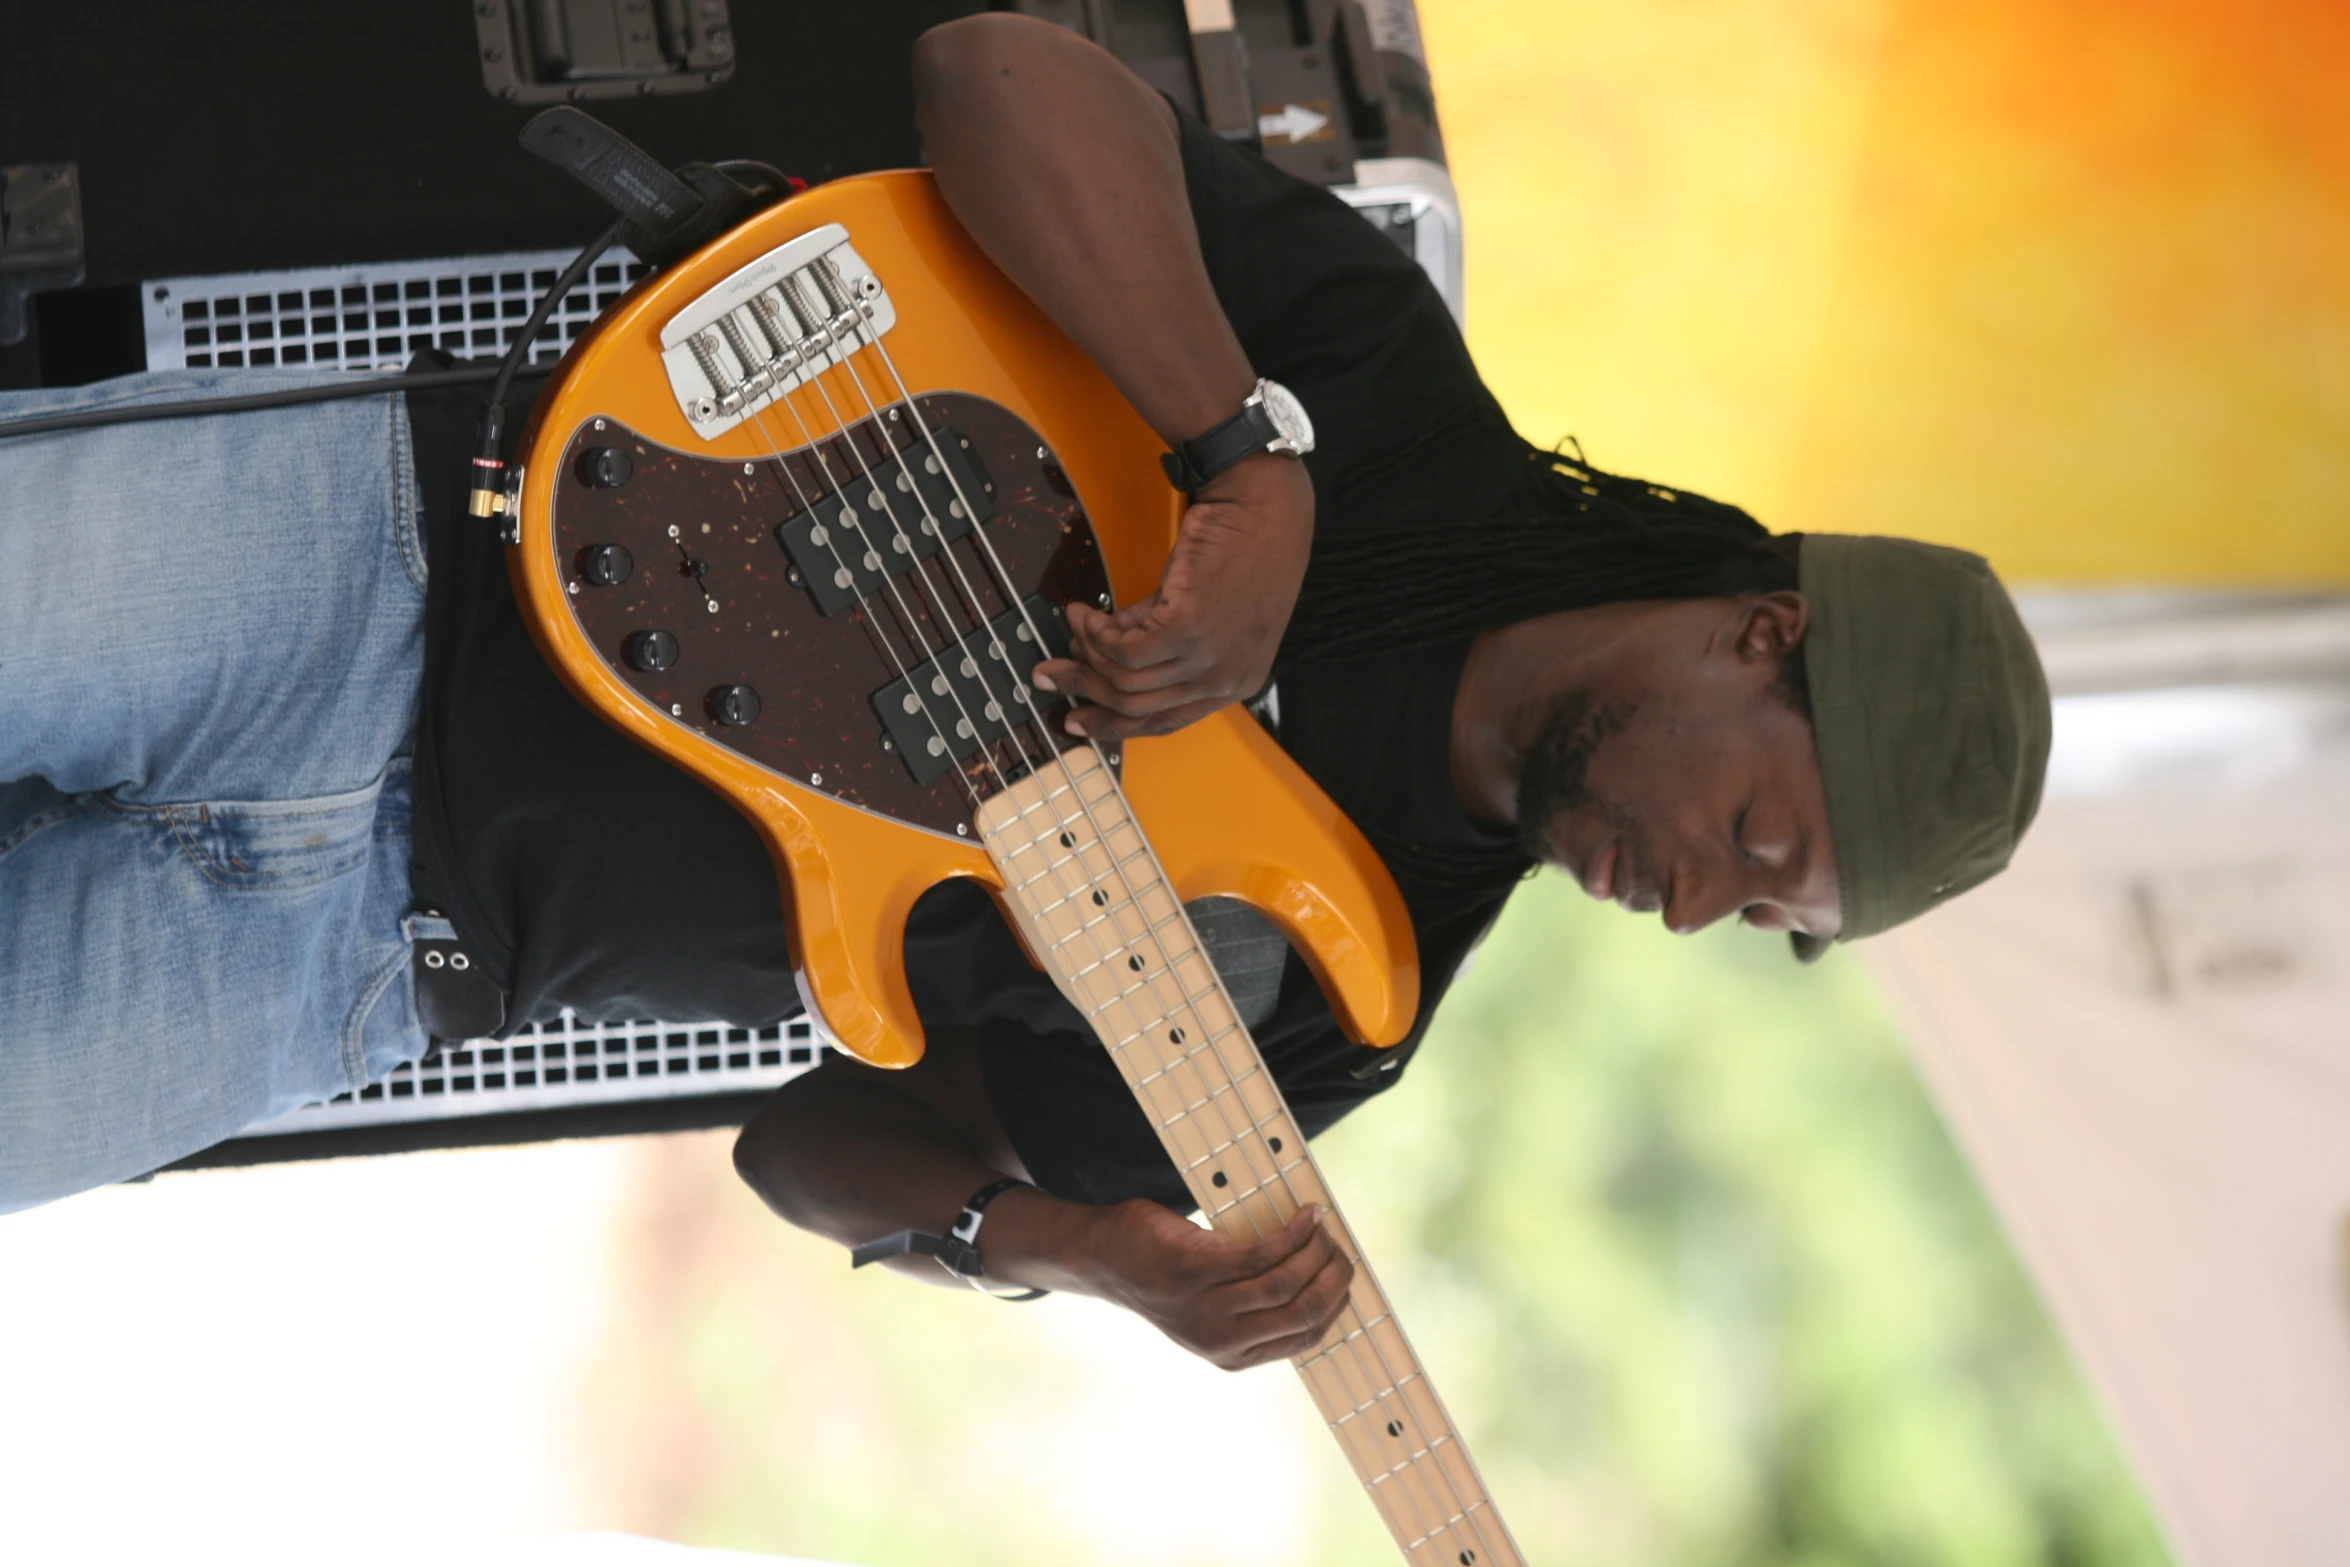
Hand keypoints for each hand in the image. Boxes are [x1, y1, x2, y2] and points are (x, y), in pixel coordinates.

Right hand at [1034, 452, 1312, 740]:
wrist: (1263, 509)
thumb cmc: (1246, 550)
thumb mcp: (1206, 613)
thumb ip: (1162, 640)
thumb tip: (1107, 650)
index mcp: (1235, 683)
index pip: (1165, 722)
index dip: (1113, 724)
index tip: (1080, 717)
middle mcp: (1224, 679)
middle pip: (1136, 706)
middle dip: (1084, 691)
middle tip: (1053, 675)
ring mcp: (1208, 657)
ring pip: (1125, 678)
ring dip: (1088, 652)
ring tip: (1077, 627)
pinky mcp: (1188, 628)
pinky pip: (1123, 647)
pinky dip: (1096, 632)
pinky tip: (1088, 614)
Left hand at [1078, 1198, 1354, 1370]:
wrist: (1105, 1260)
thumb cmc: (1166, 1276)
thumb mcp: (1210, 1311)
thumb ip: (1252, 1309)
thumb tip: (1312, 1281)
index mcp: (1233, 1356)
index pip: (1306, 1338)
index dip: (1335, 1305)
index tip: (1345, 1275)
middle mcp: (1222, 1340)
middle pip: (1304, 1312)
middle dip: (1334, 1278)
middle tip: (1341, 1248)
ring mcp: (1208, 1308)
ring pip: (1287, 1283)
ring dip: (1316, 1250)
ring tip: (1322, 1226)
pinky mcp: (1197, 1271)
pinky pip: (1263, 1254)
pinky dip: (1293, 1233)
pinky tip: (1304, 1217)